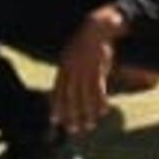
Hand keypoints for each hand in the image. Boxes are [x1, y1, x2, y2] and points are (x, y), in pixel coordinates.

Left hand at [49, 10, 121, 136]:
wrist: (95, 29)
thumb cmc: (84, 44)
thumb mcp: (71, 56)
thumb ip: (69, 72)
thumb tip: (68, 86)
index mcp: (63, 68)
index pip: (57, 92)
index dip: (56, 107)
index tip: (54, 120)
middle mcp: (71, 71)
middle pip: (70, 97)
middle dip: (71, 115)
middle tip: (73, 130)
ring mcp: (84, 70)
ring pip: (85, 96)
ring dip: (87, 112)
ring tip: (89, 125)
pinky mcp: (97, 68)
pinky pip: (99, 88)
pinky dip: (101, 101)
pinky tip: (104, 111)